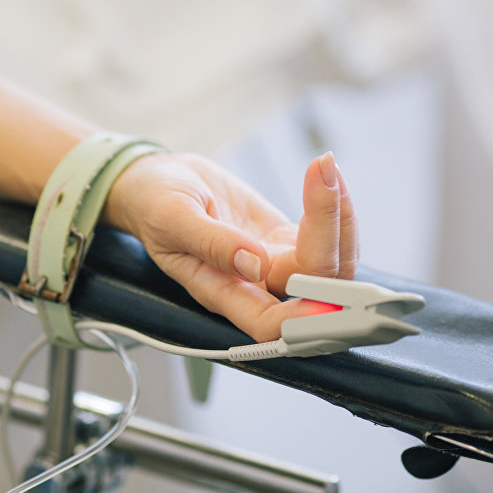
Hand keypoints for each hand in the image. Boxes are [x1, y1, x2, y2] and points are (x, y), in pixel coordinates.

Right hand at [104, 151, 357, 341]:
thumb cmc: (153, 205)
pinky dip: (334, 204)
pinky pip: (327, 233)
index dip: (303, 318)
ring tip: (324, 168)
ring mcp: (276, 263)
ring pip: (332, 261)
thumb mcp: (172, 217)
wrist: (158, 183)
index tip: (324, 291)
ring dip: (339, 217)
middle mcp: (255, 287)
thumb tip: (254, 264)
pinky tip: (324, 171)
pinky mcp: (286, 238)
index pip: (271, 323)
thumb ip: (211, 242)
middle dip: (333, 238)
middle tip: (326, 182)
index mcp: (222, 293)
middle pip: (316, 287)